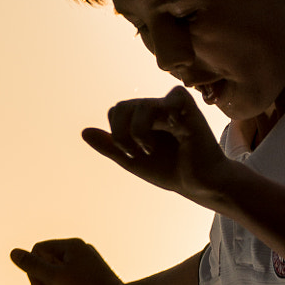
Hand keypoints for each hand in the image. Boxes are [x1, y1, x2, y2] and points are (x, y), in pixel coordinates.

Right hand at [8, 238, 122, 284]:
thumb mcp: (55, 279)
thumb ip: (33, 266)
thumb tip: (13, 253)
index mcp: (71, 246)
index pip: (38, 251)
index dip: (33, 271)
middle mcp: (80, 251)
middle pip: (46, 264)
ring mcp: (87, 265)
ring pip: (57, 276)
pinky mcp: (93, 280)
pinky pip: (69, 284)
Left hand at [82, 86, 231, 205]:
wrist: (199, 185)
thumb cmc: (171, 171)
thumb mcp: (133, 161)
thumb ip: (110, 147)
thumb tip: (84, 132)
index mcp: (144, 118)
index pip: (116, 111)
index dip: (116, 134)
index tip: (132, 154)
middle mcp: (156, 108)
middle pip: (122, 107)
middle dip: (122, 135)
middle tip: (137, 153)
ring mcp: (172, 107)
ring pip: (139, 105)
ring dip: (138, 133)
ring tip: (151, 149)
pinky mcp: (188, 109)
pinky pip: (167, 100)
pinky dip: (163, 119)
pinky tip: (171, 132)